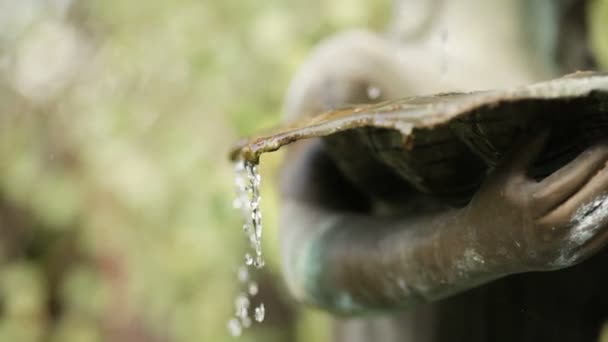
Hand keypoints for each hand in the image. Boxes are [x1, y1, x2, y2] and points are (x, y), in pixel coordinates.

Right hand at [465, 131, 607, 272]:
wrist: (480, 249)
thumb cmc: (489, 205)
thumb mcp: (502, 174)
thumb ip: (526, 148)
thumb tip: (549, 123)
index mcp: (535, 201)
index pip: (578, 173)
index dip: (597, 154)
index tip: (605, 138)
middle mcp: (553, 226)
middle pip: (598, 194)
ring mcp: (564, 246)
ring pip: (606, 217)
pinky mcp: (572, 258)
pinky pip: (604, 237)